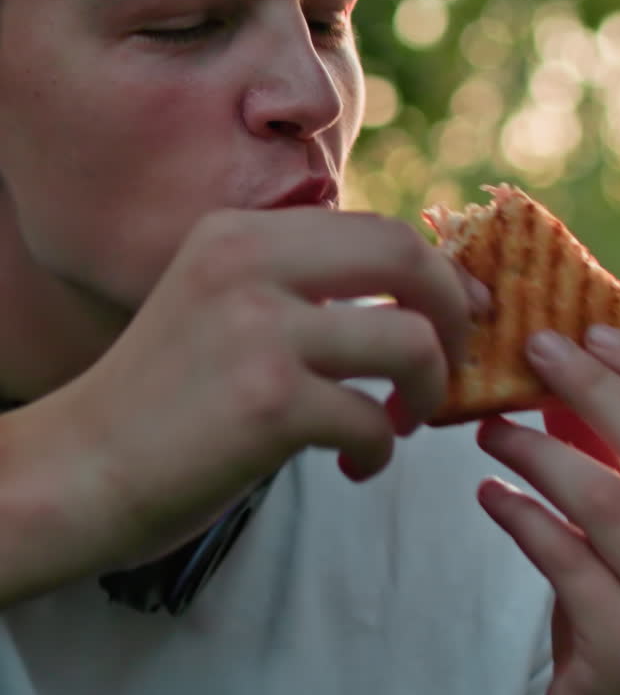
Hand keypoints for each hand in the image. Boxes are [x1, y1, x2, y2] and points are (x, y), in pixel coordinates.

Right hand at [65, 207, 485, 564]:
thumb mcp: (219, 303)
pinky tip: (353, 466)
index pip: (376, 225)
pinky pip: (371, 420)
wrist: (81, 468)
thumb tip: (413, 293)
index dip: (437, 270)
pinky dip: (378, 452)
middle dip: (455, 309)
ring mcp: (259, 330)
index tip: (464, 310)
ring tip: (400, 421)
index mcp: (239, 232)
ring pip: (410, 339)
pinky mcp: (269, 402)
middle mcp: (249, 263)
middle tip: (456, 360)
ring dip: (428, 390)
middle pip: (405, 255)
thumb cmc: (163, 399)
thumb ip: (294, 283)